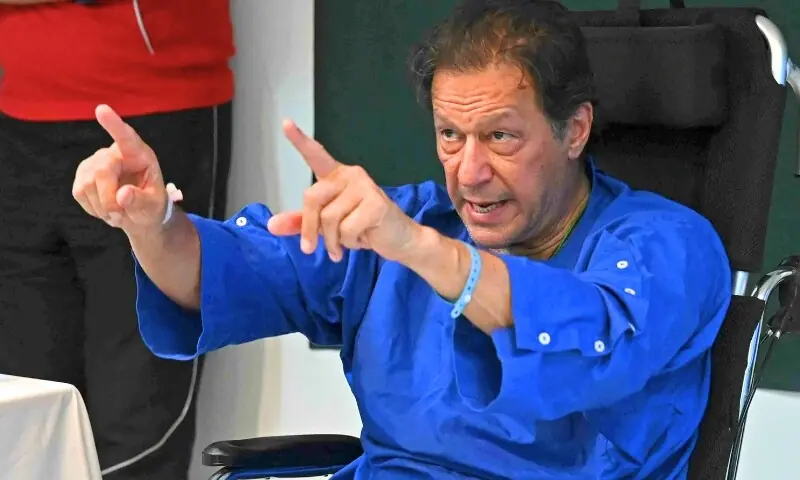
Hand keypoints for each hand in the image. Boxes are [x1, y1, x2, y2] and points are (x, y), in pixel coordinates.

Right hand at [72, 105, 168, 235]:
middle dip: (108, 200)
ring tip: (117, 213)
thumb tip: (122, 196)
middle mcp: (115, 153)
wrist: (138, 215)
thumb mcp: (153, 207)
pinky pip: (80, 192)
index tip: (102, 109)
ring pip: (88, 184)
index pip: (127, 137)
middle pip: (102, 171)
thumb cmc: (151, 206)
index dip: (114, 125)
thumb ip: (141, 201)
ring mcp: (95, 162)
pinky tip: (105, 209)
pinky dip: (93, 207)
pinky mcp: (82, 175)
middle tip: (120, 217)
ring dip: (102, 207)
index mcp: (139, 154)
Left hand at [268, 120, 419, 261]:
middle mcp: (350, 175)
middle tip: (310, 248)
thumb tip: (272, 225)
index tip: (285, 123)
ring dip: (332, 241)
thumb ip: (301, 223)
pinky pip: (347, 229)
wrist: (399, 239)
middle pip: (312, 198)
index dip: (300, 140)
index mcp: (336, 176)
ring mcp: (364, 187)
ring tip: (345, 244)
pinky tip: (363, 239)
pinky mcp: (376, 203)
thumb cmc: (363, 228)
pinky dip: (350, 243)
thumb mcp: (327, 226)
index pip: (316, 155)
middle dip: (309, 228)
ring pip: (329, 218)